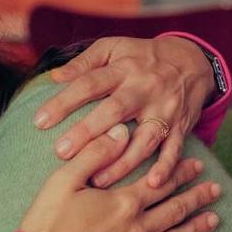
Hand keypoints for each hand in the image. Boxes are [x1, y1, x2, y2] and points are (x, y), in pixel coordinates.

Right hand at [18, 126, 220, 231]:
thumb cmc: (46, 227)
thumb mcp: (62, 181)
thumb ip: (95, 154)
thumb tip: (122, 131)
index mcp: (122, 203)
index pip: (160, 183)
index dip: (180, 172)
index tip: (197, 166)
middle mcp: (136, 230)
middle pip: (176, 210)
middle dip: (197, 197)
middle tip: (215, 189)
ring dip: (196, 226)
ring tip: (214, 219)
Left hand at [33, 36, 216, 188]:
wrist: (191, 60)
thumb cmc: (142, 56)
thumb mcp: (113, 47)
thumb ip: (84, 62)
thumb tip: (54, 77)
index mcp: (123, 68)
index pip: (89, 84)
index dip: (64, 101)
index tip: (39, 121)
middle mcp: (143, 88)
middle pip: (114, 111)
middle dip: (88, 132)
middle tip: (62, 152)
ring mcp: (164, 109)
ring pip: (143, 137)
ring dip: (122, 161)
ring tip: (97, 180)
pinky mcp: (180, 126)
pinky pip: (174, 148)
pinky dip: (166, 167)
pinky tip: (151, 184)